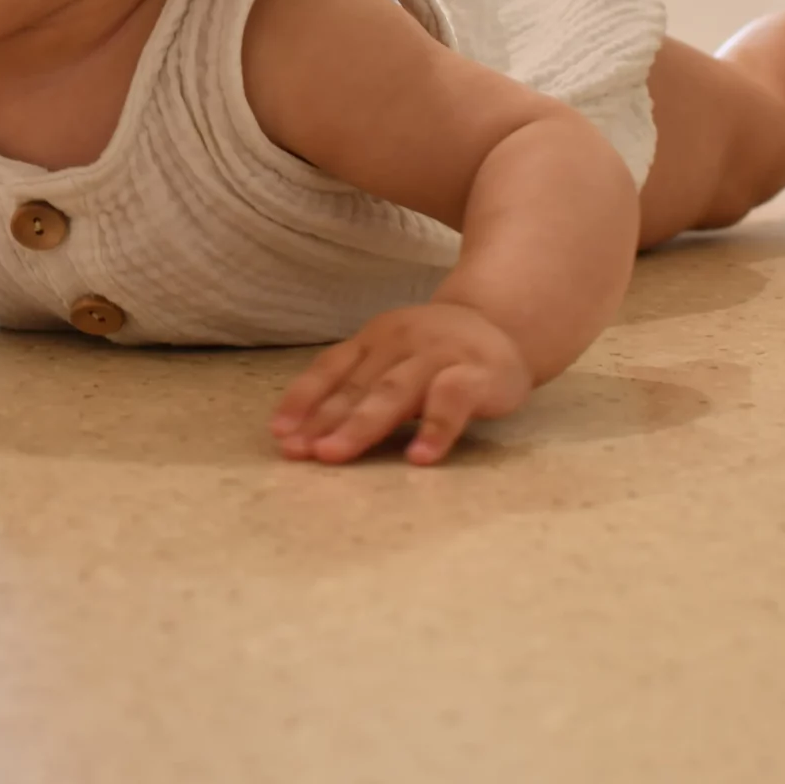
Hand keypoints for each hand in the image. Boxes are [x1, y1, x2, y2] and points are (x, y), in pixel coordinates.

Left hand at [270, 302, 533, 465]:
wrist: (505, 325)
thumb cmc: (435, 354)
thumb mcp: (391, 361)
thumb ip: (357, 390)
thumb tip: (302, 435)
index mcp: (374, 339)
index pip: (330, 367)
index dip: (303, 399)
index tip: (278, 432)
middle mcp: (400, 342)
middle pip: (356, 385)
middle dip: (323, 419)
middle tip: (298, 451)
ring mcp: (438, 354)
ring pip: (394, 391)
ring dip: (361, 424)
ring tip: (334, 454)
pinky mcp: (477, 373)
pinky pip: (453, 400)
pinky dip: (434, 429)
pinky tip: (418, 458)